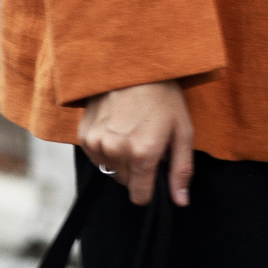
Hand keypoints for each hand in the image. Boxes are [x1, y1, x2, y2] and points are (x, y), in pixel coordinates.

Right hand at [78, 82, 193, 207]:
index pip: (140, 196)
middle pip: (126, 182)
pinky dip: (106, 148)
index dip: (149, 190)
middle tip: (147, 143)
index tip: (155, 176)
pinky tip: (117, 128)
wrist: (132, 65)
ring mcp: (96, 142)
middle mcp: (116, 151)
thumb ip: (181, 171)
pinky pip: (96, 155)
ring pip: (110, 169)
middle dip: (138, 170)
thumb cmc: (163, 97)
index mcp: (143, 153)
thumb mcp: (183, 132)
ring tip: (132, 132)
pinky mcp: (83, 134)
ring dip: (121, 159)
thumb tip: (180, 202)